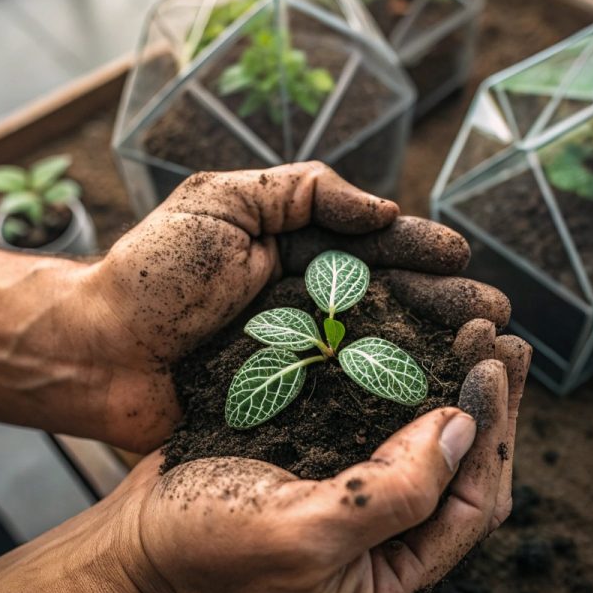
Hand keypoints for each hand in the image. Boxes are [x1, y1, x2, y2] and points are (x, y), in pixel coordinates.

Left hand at [81, 162, 507, 452]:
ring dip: (433, 348)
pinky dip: (392, 396)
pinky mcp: (290, 403)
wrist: (98, 351)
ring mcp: (300, 356)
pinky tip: (435, 395)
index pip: (369, 247)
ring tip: (481, 346)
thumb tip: (381, 208)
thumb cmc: (151, 272)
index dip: (417, 249)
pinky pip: (348, 397)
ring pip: (380, 349)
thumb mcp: (220, 200)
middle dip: (442, 301)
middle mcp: (305, 304)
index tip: (459, 254)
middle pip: (388, 300)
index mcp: (292, 252)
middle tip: (493, 311)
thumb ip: (299, 189)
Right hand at [105, 332, 529, 592]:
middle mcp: (384, 539)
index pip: (471, 505)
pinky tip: (418, 340)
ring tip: (475, 331)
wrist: (139, 532)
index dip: (491, 436)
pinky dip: (408, 378)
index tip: (493, 368)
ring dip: (454, 384)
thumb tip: (461, 429)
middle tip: (503, 340)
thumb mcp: (305, 532)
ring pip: (430, 440)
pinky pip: (385, 418)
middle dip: (487, 407)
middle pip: (462, 470)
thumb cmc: (208, 544)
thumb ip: (393, 494)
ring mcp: (358, 497)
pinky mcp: (330, 459)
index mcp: (388, 576)